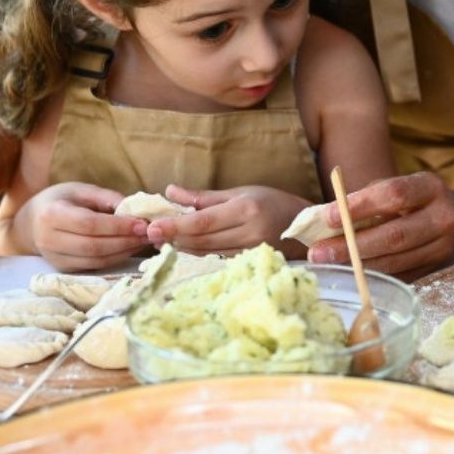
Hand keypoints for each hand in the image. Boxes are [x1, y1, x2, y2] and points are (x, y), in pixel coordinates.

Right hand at [16, 184, 149, 271]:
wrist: (31, 223)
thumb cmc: (60, 201)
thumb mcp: (81, 190)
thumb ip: (107, 198)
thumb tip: (136, 208)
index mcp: (51, 214)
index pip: (89, 224)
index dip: (117, 225)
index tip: (142, 223)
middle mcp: (49, 239)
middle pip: (93, 245)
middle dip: (125, 241)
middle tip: (149, 234)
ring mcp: (54, 258)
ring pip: (95, 260)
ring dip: (123, 252)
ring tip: (143, 241)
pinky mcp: (63, 269)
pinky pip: (93, 266)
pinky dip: (115, 259)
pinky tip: (130, 248)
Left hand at [147, 184, 307, 255]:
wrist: (303, 224)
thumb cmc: (272, 202)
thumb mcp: (240, 192)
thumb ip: (204, 197)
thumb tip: (171, 191)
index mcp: (245, 209)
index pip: (203, 221)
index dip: (176, 225)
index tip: (153, 227)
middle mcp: (249, 231)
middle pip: (202, 240)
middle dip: (174, 238)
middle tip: (150, 235)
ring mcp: (251, 250)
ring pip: (207, 253)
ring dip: (183, 248)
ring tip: (163, 242)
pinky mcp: (250, 262)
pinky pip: (218, 260)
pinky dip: (199, 255)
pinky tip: (186, 250)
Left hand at [307, 172, 453, 278]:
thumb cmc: (412, 201)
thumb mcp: (397, 187)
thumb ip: (367, 198)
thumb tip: (322, 217)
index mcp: (431, 187)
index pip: (394, 194)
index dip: (359, 206)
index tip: (327, 216)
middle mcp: (443, 217)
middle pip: (395, 235)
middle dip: (352, 245)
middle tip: (318, 252)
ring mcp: (442, 247)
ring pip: (395, 261)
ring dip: (357, 264)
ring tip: (327, 263)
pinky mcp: (436, 270)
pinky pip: (399, 276)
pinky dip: (371, 275)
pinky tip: (349, 272)